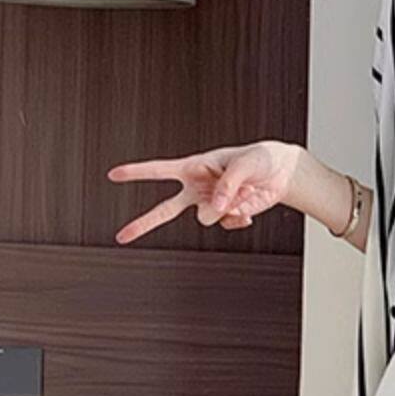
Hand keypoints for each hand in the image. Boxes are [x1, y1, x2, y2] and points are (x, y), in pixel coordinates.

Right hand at [106, 139, 298, 242]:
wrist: (280, 173)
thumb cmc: (258, 159)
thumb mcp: (243, 164)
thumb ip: (226, 186)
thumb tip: (213, 210)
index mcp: (193, 167)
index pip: (159, 170)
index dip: (136, 173)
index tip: (114, 174)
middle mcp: (197, 188)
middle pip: (164, 210)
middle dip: (143, 223)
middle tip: (121, 236)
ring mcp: (211, 204)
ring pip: (205, 219)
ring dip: (225, 207)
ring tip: (243, 191)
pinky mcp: (226, 215)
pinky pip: (225, 225)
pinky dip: (237, 219)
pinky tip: (248, 207)